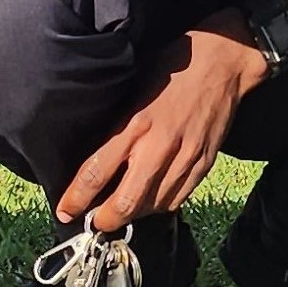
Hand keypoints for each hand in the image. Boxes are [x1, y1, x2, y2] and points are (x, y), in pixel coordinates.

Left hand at [57, 9, 266, 229]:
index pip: (97, 171)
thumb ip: (119, 126)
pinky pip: (178, 198)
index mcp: (135, 123)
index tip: (65, 211)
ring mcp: (185, 158)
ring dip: (133, 214)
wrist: (222, 63)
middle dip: (105, 219)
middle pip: (126, 202)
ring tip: (119, 213)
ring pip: (153, 205)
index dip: (77, 198)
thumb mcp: (135, 90)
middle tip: (94, 223)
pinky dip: (160, 205)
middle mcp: (159, 146)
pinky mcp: (204, 163)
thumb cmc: (172, 69)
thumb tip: (97, 157)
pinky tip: (150, 201)